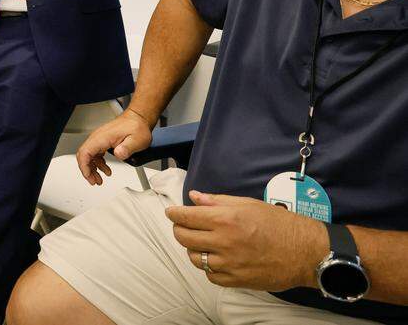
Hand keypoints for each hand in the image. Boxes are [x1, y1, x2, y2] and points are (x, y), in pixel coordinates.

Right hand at [75, 109, 152, 184]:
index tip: (89, 176)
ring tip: (99, 179)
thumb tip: (119, 154)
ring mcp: (99, 139)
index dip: (85, 166)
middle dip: (86, 170)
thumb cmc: (137, 127)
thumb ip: (127, 148)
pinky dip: (97, 164)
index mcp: (103, 137)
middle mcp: (98, 137)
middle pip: (83, 155)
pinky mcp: (103, 141)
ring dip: (92, 169)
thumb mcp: (137, 139)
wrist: (138, 119)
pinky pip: (94, 154)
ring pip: (88, 155)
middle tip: (94, 181)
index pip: (85, 152)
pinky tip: (105, 170)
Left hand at [167, 191, 325, 290]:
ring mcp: (229, 264)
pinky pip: (210, 275)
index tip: (172, 213)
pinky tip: (217, 258)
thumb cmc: (281, 224)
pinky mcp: (236, 281)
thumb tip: (194, 197)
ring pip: (194, 258)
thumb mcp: (249, 204)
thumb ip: (218, 201)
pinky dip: (209, 267)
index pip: (186, 217)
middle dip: (179, 230)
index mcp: (226, 220)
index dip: (174, 214)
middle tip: (184, 226)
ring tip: (203, 242)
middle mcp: (224, 242)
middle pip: (184, 238)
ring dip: (194, 249)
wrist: (307, 252)